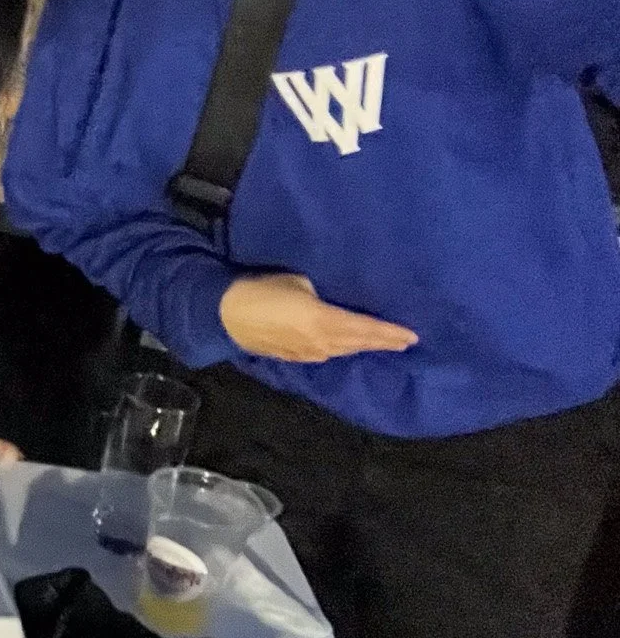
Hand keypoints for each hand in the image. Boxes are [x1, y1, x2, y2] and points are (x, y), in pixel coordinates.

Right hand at [219, 272, 417, 362]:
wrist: (225, 315)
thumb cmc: (261, 290)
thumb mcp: (296, 281)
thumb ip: (319, 292)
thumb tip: (328, 297)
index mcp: (325, 321)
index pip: (365, 329)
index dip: (389, 333)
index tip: (412, 336)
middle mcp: (321, 342)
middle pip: (358, 343)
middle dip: (382, 343)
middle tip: (404, 342)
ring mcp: (307, 352)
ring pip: (342, 351)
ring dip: (362, 347)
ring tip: (380, 345)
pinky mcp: (292, 356)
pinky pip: (325, 354)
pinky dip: (340, 350)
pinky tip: (343, 348)